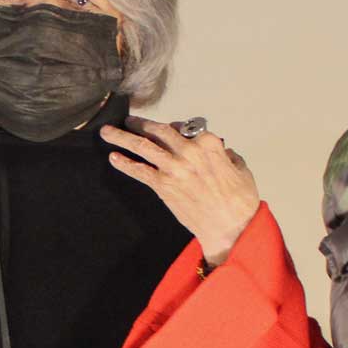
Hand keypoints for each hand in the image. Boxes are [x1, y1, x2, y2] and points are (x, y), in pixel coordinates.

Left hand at [100, 116, 259, 265]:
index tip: (165, 128)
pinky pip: (139, 171)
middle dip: (140, 124)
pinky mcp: (163, 186)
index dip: (173, 127)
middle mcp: (188, 152)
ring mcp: (173, 168)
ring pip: (143, 146)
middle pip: (159, 131)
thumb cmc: (240, 201)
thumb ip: (227, 156)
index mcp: (209, 144)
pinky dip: (125, 163)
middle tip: (128, 121)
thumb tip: (222, 153)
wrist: (229, 227)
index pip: (185, 128)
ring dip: (122, 137)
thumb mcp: (241, 169)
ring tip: (107, 132)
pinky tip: (114, 158)